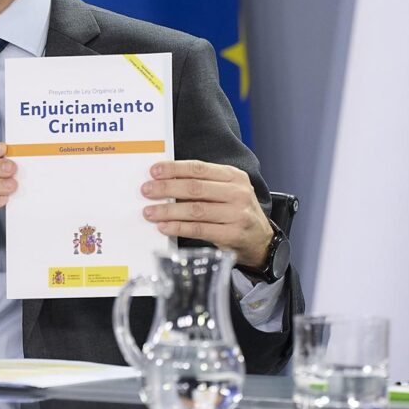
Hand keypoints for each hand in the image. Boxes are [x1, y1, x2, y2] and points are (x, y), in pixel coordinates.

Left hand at [141, 160, 272, 268]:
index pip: (199, 168)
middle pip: (195, 188)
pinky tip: (164, 227)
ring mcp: (237, 214)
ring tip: (150, 212)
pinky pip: (199, 229)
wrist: (261, 240)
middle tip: (147, 190)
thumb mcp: (227, 191)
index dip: (174, 169)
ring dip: (168, 210)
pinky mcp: (232, 234)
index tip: (154, 171)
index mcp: (234, 176)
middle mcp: (238, 193)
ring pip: (195, 210)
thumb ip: (202, 184)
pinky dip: (178, 227)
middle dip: (166, 188)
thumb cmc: (236, 211)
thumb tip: (165, 181)